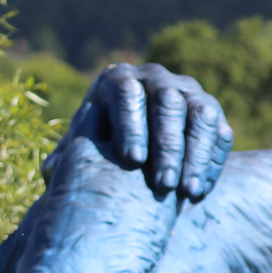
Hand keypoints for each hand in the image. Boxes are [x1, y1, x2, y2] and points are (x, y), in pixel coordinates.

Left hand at [67, 63, 233, 199]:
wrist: (127, 151)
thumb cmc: (94, 150)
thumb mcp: (77, 152)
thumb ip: (66, 159)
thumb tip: (51, 170)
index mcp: (119, 80)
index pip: (128, 93)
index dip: (131, 124)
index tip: (132, 161)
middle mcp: (156, 79)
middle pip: (168, 104)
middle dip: (167, 146)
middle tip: (162, 185)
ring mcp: (188, 92)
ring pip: (200, 115)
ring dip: (195, 154)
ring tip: (185, 193)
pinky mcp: (211, 113)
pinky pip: (219, 132)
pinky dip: (212, 162)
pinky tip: (198, 192)